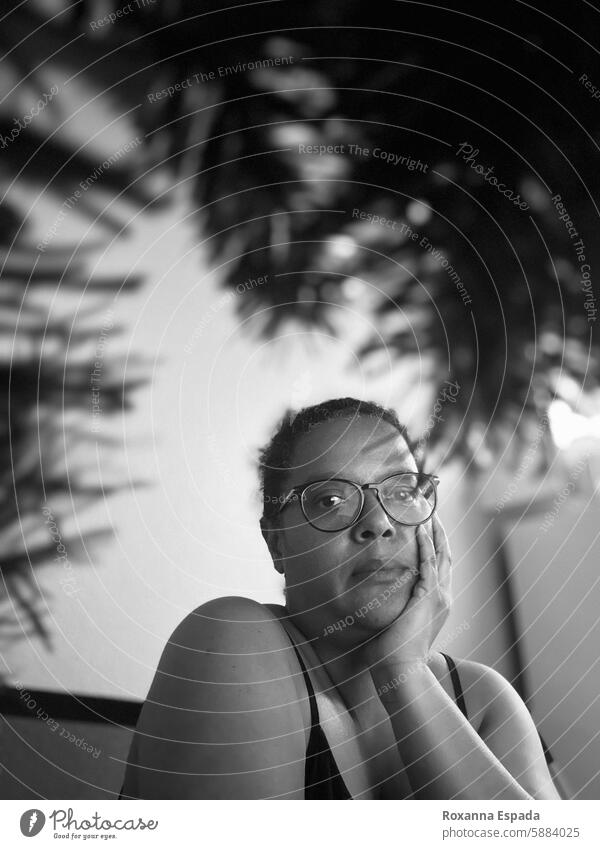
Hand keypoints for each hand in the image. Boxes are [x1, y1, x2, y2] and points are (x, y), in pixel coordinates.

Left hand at [362, 513, 451, 673]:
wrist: (400, 672)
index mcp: (436, 604)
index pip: (439, 568)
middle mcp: (443, 598)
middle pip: (446, 557)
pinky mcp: (429, 598)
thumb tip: (373, 598)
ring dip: (436, 532)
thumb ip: (391, 608)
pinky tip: (421, 529)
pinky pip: (430, 563)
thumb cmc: (392, 655)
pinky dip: (427, 545)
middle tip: (435, 512)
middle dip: (441, 534)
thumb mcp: (394, 624)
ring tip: (431, 513)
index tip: (431, 528)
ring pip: (441, 555)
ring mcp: (439, 597)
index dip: (437, 547)